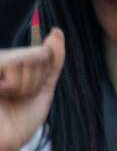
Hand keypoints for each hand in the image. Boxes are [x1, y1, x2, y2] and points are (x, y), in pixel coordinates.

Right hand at [0, 30, 61, 150]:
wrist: (5, 142)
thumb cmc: (20, 120)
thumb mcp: (44, 88)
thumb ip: (53, 61)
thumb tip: (56, 32)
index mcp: (18, 63)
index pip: (46, 52)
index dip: (44, 75)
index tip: (31, 92)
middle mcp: (6, 60)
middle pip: (41, 53)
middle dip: (37, 80)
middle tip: (19, 96)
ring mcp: (0, 62)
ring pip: (29, 57)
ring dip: (26, 84)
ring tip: (10, 96)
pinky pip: (14, 62)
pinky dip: (14, 82)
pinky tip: (2, 91)